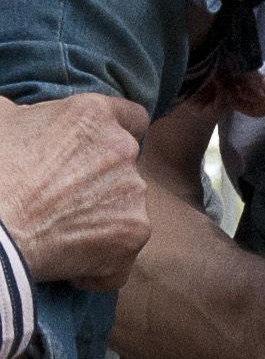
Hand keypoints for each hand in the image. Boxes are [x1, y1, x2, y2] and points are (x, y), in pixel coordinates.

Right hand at [0, 93, 149, 288]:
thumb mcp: (1, 121)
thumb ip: (23, 113)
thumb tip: (17, 115)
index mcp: (94, 114)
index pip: (133, 118)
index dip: (119, 138)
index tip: (100, 158)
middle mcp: (121, 147)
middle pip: (127, 166)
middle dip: (104, 185)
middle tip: (66, 205)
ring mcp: (132, 190)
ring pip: (126, 209)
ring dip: (102, 223)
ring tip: (62, 238)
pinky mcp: (132, 232)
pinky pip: (122, 255)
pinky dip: (100, 268)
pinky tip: (70, 270)